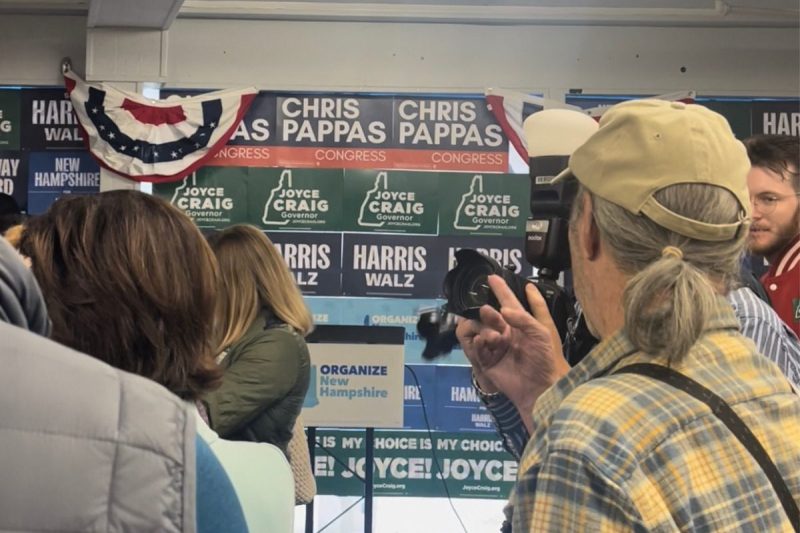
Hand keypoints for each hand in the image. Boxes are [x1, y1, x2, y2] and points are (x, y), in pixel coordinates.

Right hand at [456, 275, 569, 421]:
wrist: (543, 387)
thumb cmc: (547, 358)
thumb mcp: (542, 332)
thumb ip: (523, 317)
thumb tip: (503, 309)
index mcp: (521, 324)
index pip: (509, 302)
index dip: (501, 289)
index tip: (491, 276)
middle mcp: (507, 333)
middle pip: (491, 316)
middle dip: (488, 313)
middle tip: (488, 312)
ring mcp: (497, 347)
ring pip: (481, 330)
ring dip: (485, 329)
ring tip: (495, 337)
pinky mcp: (488, 362)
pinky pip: (477, 348)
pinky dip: (478, 343)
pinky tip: (483, 342)